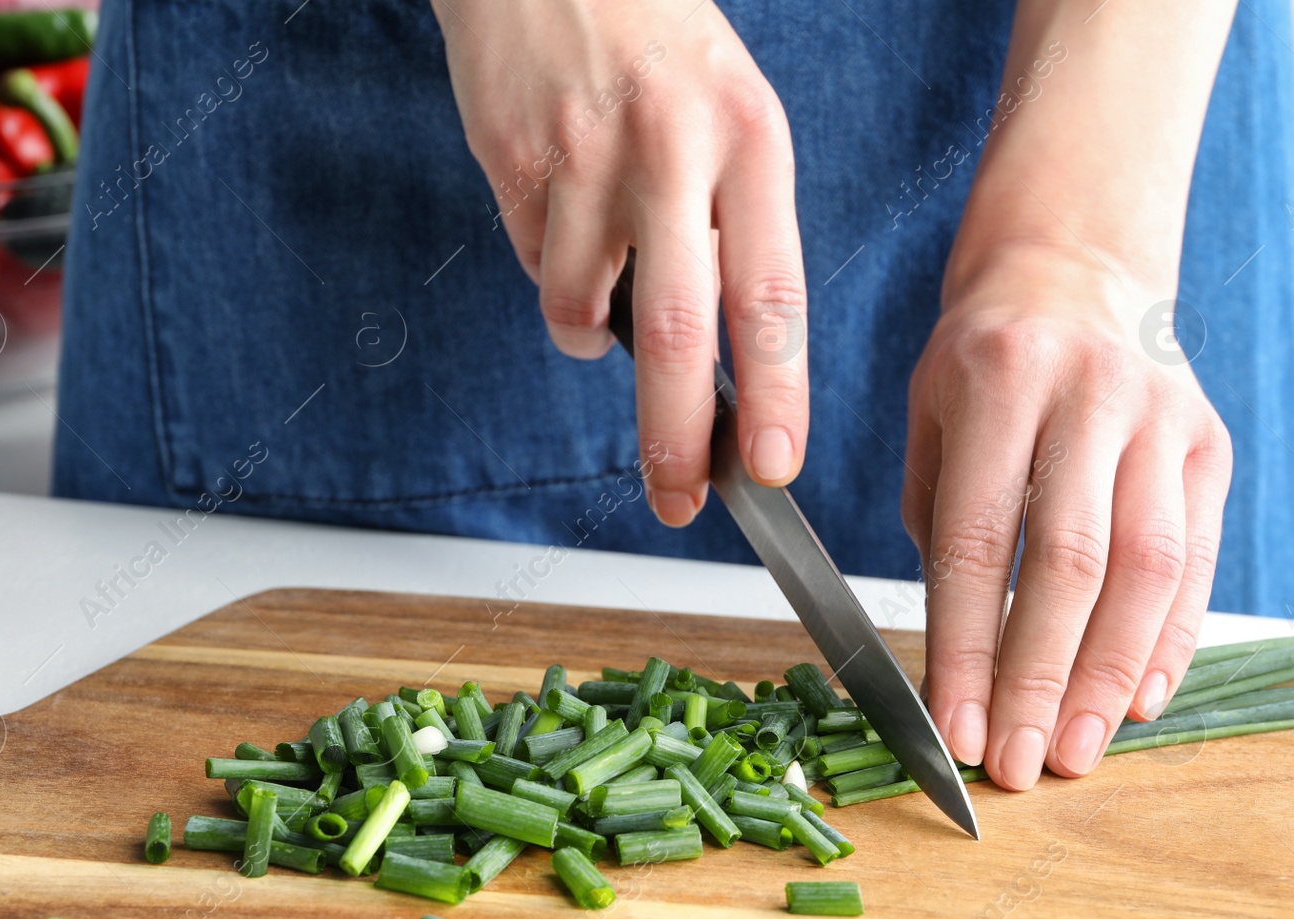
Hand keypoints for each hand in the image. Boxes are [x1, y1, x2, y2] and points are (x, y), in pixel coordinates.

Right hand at [431, 0, 808, 522]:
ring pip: (584, 309)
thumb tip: (720, 359)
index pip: (772, 293)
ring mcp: (588, 159)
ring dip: (590, 333)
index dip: (777, 393)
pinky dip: (550, 276)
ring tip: (600, 290)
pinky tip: (561, 220)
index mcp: (750, 137)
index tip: (775, 466)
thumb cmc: (654, 45)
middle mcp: (675, 151)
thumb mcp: (729, 111)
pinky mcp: (516, 162)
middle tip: (679, 499)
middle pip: (680, 332)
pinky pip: (535, 268)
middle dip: (677, 438)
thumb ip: (733, 224)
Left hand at [902, 245, 1231, 788]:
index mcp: (998, 382)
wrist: (1075, 271)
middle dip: (1041, 677)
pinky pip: (1198, 560)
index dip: (965, 645)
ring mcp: (1163, 419)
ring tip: (1077, 752)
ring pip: (1148, 569)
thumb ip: (942, 524)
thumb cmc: (982, 361)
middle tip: (1019, 763)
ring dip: (1109, 676)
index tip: (953, 726)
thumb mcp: (929, 416)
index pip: (977, 539)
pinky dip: (1170, 640)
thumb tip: (962, 656)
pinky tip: (1136, 700)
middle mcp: (1091, 397)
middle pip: (1071, 562)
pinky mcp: (1210, 445)